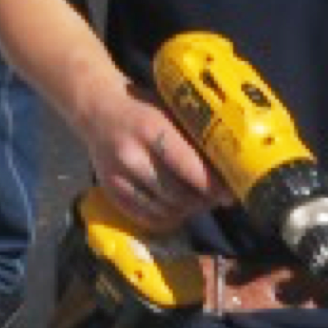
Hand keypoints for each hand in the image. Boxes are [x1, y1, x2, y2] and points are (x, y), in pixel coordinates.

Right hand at [75, 86, 229, 231]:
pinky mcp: (109, 190)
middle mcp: (131, 154)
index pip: (189, 168)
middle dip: (201, 201)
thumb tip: (227, 170)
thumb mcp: (169, 112)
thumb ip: (193, 139)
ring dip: (185, 211)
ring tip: (196, 202)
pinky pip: (144, 218)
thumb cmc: (143, 107)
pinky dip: (165, 219)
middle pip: (176, 194)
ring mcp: (117, 175)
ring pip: (162, 210)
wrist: (97, 108)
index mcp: (151, 128)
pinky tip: (175, 209)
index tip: (230, 193)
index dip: (213, 186)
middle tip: (215, 198)